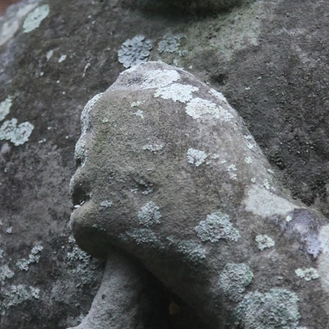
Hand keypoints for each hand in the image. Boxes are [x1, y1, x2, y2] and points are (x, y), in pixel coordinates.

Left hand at [70, 62, 272, 303]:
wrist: (247, 237)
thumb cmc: (241, 181)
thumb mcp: (215, 116)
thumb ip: (174, 92)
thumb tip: (138, 80)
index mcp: (142, 89)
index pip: (101, 108)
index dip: (118, 138)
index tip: (138, 164)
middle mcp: (114, 117)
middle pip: (86, 145)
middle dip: (105, 170)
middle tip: (144, 198)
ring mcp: (100, 164)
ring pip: (81, 185)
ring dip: (102, 206)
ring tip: (145, 225)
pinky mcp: (97, 211)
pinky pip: (81, 227)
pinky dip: (100, 242)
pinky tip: (129, 249)